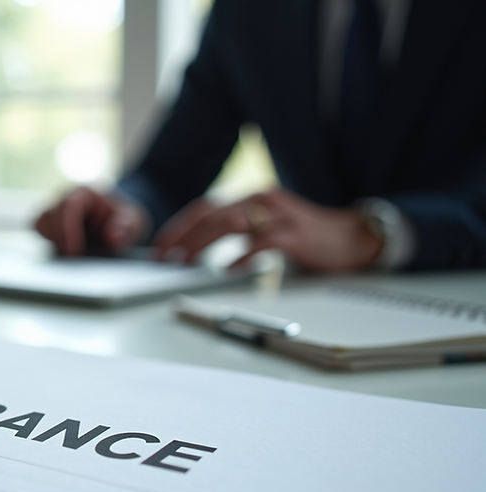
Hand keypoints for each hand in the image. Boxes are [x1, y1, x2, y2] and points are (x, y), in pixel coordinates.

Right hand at [35, 186, 146, 255]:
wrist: (116, 221)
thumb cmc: (123, 219)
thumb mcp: (132, 221)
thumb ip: (125, 228)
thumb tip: (114, 238)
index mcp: (85, 193)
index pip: (69, 207)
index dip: (68, 230)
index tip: (73, 253)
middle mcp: (65, 197)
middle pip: (49, 216)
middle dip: (59, 240)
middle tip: (72, 261)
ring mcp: (54, 208)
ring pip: (40, 223)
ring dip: (53, 241)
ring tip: (72, 256)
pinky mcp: (48, 222)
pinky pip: (38, 230)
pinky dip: (48, 241)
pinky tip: (63, 252)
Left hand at [153, 188, 381, 272]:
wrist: (354, 238)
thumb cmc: (307, 238)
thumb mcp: (267, 228)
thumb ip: (240, 233)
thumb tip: (200, 251)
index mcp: (251, 199)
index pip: (204, 208)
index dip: (178, 227)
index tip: (160, 248)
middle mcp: (261, 200)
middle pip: (210, 214)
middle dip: (181, 236)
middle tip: (162, 258)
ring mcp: (279, 215)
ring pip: (229, 224)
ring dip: (201, 244)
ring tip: (184, 263)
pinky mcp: (295, 234)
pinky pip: (263, 242)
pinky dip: (242, 256)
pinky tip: (227, 270)